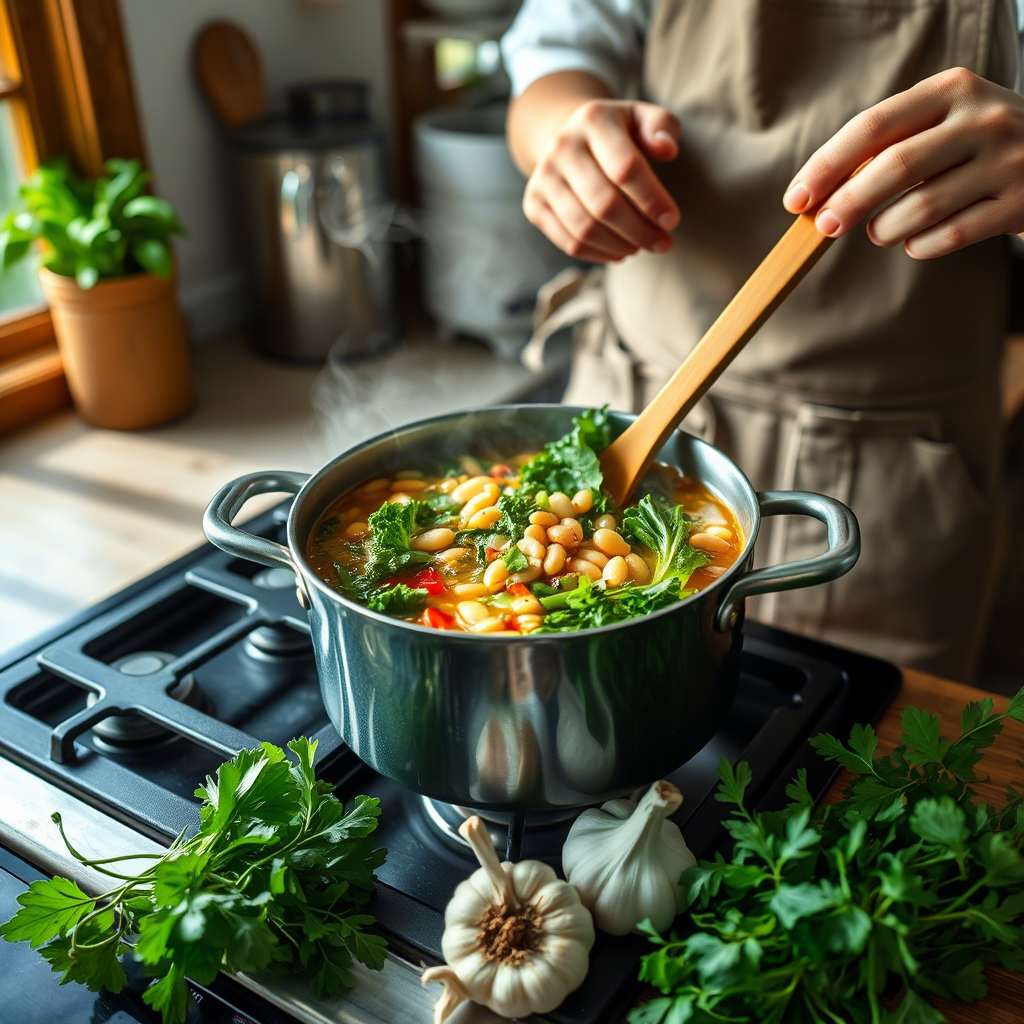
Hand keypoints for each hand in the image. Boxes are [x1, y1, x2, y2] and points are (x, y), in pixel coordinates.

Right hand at [522, 100, 680, 261]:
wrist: (569, 139)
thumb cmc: (618, 134)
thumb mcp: (642, 118)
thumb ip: (662, 127)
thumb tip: (667, 151)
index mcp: (592, 119)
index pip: (626, 168)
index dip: (652, 200)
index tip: (672, 221)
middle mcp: (561, 147)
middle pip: (604, 204)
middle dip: (640, 231)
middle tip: (663, 244)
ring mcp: (542, 177)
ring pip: (585, 228)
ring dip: (621, 246)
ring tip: (642, 247)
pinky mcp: (534, 205)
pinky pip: (568, 242)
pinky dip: (599, 254)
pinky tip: (621, 252)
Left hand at [783, 67, 1023, 258]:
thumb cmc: (979, 144)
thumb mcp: (943, 122)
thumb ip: (889, 145)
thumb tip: (819, 191)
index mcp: (952, 89)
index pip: (873, 126)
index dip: (827, 166)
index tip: (796, 199)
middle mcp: (983, 119)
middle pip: (894, 167)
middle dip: (848, 203)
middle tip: (826, 226)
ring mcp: (1007, 161)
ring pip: (920, 207)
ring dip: (885, 230)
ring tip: (880, 233)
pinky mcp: (1020, 203)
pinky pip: (950, 236)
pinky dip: (920, 246)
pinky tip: (915, 242)